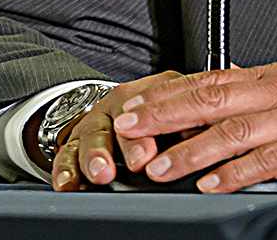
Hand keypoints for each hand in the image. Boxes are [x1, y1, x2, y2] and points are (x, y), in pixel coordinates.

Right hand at [41, 71, 188, 190]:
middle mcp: (123, 105)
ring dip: (95, 156)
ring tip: (100, 174)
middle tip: (137, 162)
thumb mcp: (183, 111)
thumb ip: (195, 124)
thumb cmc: (166, 114)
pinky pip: (67, 154)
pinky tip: (68, 183)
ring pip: (93, 135)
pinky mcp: (78, 141)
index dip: (154, 128)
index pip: (155, 106)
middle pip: (123, 122)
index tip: (152, 151)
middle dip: (128, 144)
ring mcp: (98, 122)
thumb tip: (210, 143)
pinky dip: (66, 170)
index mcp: (154, 92)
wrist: (129, 109)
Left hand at [110, 61, 276, 191]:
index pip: (215, 79)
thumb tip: (232, 93)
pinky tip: (212, 184)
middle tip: (127, 129)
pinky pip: (271, 158)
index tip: (133, 106)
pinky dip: (237, 172)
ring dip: (191, 148)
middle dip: (165, 113)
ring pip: (237, 127)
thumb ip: (274, 97)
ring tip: (159, 166)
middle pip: (215, 96)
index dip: (169, 94)